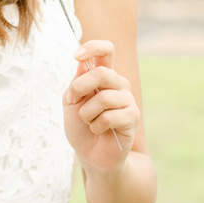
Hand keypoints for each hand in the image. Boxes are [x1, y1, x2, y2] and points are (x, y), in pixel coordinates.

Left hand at [62, 39, 138, 172]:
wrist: (90, 155)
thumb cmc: (80, 127)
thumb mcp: (71, 101)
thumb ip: (77, 82)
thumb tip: (82, 62)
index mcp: (102, 76)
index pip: (106, 50)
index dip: (92, 47)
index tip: (76, 56)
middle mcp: (118, 84)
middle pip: (102, 73)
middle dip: (80, 88)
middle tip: (73, 101)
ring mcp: (127, 99)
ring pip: (103, 98)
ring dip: (87, 114)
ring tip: (89, 122)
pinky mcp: (133, 116)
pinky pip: (110, 116)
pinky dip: (97, 126)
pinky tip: (99, 130)